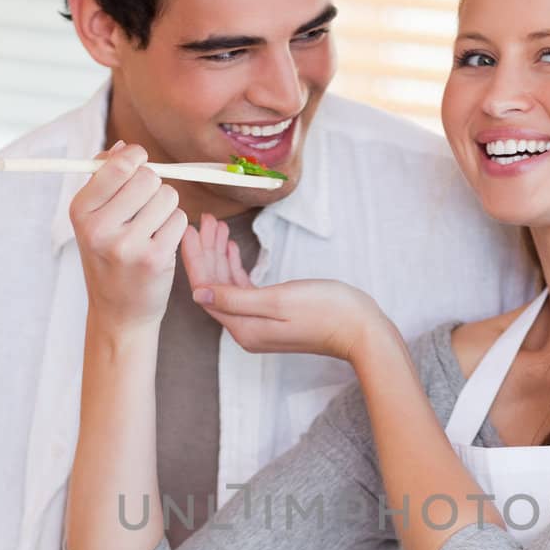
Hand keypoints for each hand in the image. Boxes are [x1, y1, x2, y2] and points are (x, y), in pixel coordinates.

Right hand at [69, 142, 187, 333]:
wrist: (118, 312)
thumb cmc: (109, 258)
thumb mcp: (93, 219)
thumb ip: (105, 179)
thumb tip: (123, 147)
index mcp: (80, 211)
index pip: (118, 165)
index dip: (136, 157)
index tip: (139, 163)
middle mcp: (100, 228)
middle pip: (148, 178)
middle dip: (154, 185)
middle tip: (146, 204)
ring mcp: (128, 246)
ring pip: (168, 197)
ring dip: (167, 207)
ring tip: (152, 227)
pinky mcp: (154, 259)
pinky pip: (180, 220)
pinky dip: (176, 227)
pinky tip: (161, 242)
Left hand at [181, 211, 388, 362]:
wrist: (361, 329)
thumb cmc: (326, 311)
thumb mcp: (278, 300)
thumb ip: (235, 298)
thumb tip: (197, 294)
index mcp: (243, 328)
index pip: (206, 290)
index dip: (195, 258)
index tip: (188, 229)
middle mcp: (246, 329)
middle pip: (215, 286)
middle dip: (207, 251)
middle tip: (206, 220)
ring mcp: (259, 323)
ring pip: (228, 285)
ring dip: (221, 255)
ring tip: (217, 226)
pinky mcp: (273, 315)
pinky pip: (244, 289)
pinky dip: (236, 267)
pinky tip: (232, 248)